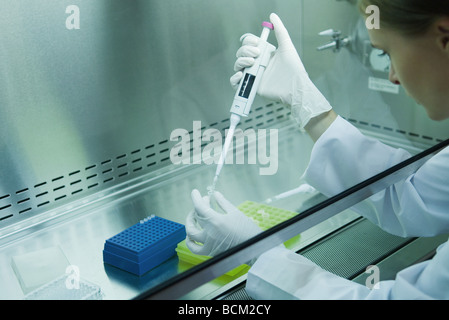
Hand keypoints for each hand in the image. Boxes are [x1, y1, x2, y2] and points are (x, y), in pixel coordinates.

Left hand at [185, 189, 261, 256]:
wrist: (255, 248)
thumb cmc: (248, 230)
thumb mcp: (235, 213)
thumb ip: (223, 203)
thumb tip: (215, 194)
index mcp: (216, 221)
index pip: (200, 207)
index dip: (195, 198)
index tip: (194, 192)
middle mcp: (209, 233)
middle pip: (196, 218)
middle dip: (197, 208)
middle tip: (202, 203)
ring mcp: (209, 244)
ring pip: (191, 234)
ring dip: (190, 224)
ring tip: (193, 218)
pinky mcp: (211, 252)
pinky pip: (195, 248)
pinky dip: (190, 242)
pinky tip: (191, 237)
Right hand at [230, 13, 331, 127]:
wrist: (294, 87)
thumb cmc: (294, 69)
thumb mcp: (287, 46)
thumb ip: (280, 30)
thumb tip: (273, 16)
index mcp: (264, 54)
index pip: (249, 45)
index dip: (249, 42)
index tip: (256, 43)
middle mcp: (257, 64)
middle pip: (241, 53)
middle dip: (245, 51)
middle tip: (257, 54)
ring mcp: (253, 75)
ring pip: (237, 66)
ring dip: (241, 61)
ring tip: (252, 63)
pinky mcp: (251, 86)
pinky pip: (236, 83)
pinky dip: (235, 78)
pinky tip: (242, 74)